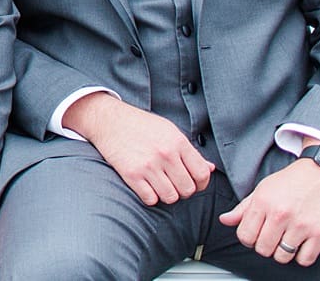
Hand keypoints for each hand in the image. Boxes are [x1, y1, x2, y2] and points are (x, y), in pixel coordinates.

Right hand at [64, 93, 214, 205]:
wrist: (109, 120)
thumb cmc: (141, 125)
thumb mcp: (169, 131)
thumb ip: (190, 152)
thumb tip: (210, 169)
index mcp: (178, 142)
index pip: (202, 174)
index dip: (201, 184)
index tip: (193, 182)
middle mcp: (165, 154)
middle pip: (188, 189)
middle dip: (182, 190)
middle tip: (173, 183)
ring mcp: (148, 165)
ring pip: (171, 197)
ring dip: (166, 194)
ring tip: (159, 184)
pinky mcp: (132, 174)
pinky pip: (151, 199)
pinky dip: (150, 197)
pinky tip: (146, 185)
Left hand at [218, 156, 319, 266]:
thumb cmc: (291, 181)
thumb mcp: (263, 189)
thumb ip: (243, 208)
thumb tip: (224, 220)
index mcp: (263, 202)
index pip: (245, 236)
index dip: (248, 239)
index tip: (256, 235)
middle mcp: (280, 214)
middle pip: (263, 249)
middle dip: (265, 246)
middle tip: (273, 238)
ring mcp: (301, 225)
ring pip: (282, 257)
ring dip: (283, 252)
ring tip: (287, 240)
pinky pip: (304, 260)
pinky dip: (302, 256)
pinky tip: (302, 244)